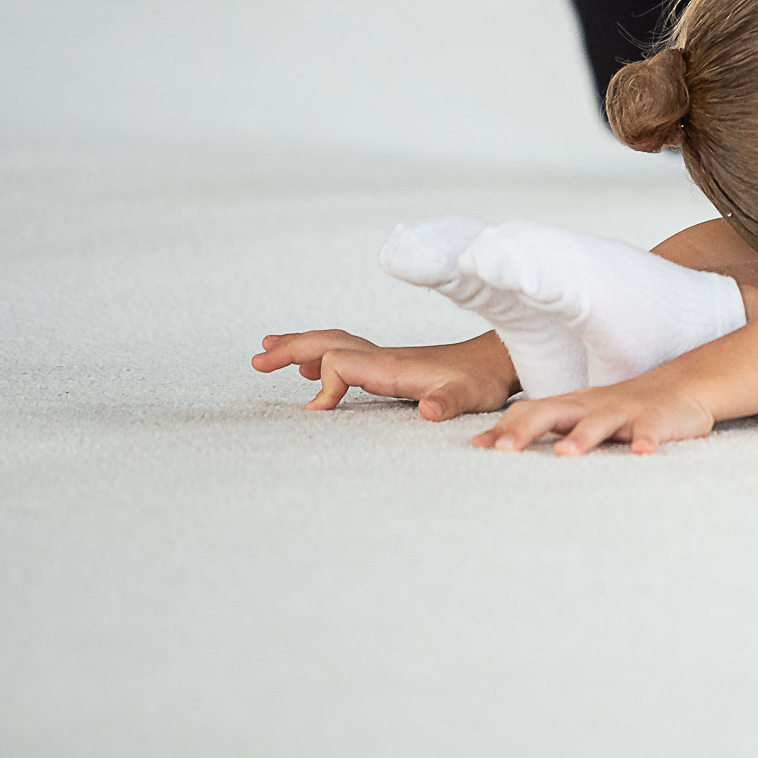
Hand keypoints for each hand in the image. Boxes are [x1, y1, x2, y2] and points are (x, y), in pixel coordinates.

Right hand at [253, 329, 517, 420]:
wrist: (501, 361)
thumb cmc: (483, 381)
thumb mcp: (468, 397)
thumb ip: (448, 403)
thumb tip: (429, 412)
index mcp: (391, 365)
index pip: (339, 363)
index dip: (324, 386)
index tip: (317, 414)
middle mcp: (383, 357)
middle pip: (328, 343)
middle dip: (290, 349)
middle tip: (256, 360)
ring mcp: (387, 359)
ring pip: (334, 345)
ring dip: (300, 348)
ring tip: (267, 353)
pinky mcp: (393, 366)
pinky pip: (347, 355)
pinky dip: (321, 357)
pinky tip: (310, 369)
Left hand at [471, 370, 717, 456]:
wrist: (684, 385)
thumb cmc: (624, 407)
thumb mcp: (583, 414)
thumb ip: (550, 425)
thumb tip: (501, 445)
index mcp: (573, 405)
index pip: (530, 411)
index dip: (504, 427)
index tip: (477, 447)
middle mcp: (594, 405)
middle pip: (555, 412)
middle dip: (527, 430)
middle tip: (502, 450)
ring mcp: (627, 411)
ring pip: (601, 422)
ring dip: (583, 436)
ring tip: (566, 454)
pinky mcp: (657, 420)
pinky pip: (651, 431)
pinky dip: (646, 440)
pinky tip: (642, 452)